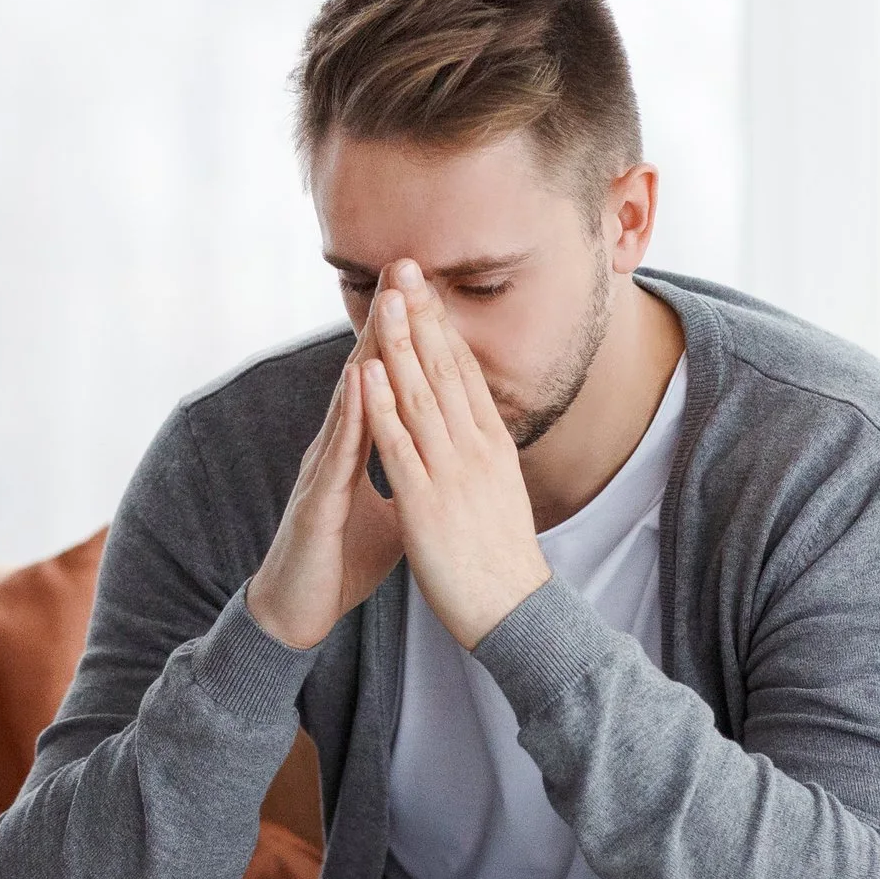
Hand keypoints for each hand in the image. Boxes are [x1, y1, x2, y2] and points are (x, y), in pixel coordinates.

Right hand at [244, 306, 407, 649]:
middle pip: (367, 375)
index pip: (387, 384)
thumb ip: (409, 478)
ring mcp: (323, 470)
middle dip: (388, 323)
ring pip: (350, 401)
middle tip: (406, 267)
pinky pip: (337, 450)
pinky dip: (351, 412)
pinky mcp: (316, 499)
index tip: (430, 291)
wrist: (297, 612)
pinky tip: (362, 378)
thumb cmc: (339, 561)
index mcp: (358, 450)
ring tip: (387, 303)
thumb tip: (440, 462)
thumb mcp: (392, 512)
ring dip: (368, 351)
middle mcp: (337, 449)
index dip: (408, 339)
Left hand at [359, 262, 551, 648]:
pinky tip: (366, 374)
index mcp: (492, 445)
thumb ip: (482, 452)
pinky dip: (382, 407)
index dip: (441, 326)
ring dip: (399, 346)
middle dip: (422, 316)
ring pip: (421, 397)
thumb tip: (478, 423)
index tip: (424, 286)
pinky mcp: (425, 502)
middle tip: (405, 266)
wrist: (513, 611)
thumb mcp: (498, 489)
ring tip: (382, 301)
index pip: (464, 372)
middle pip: (445, 370)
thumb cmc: (501, 557)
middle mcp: (476, 449)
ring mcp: (451, 473)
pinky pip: (400, 447)